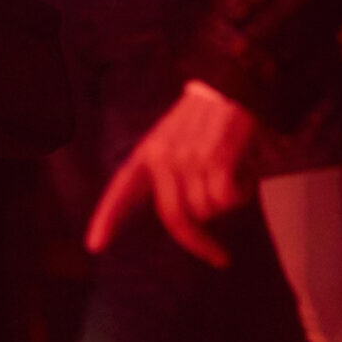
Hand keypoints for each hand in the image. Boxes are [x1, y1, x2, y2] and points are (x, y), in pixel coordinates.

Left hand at [85, 83, 258, 266]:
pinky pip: (226, 199)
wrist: (233, 83)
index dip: (108, 217)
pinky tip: (245, 174)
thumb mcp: (176, 139)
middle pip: (176, 218)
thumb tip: (187, 217)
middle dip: (199, 244)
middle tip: (219, 257)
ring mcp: (189, 157)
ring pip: (206, 210)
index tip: (95, 246)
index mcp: (150, 151)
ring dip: (227, 203)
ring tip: (234, 175)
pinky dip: (240, 194)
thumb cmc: (209, 118)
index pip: (122, 187)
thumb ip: (171, 175)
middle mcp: (164, 157)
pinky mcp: (215, 157)